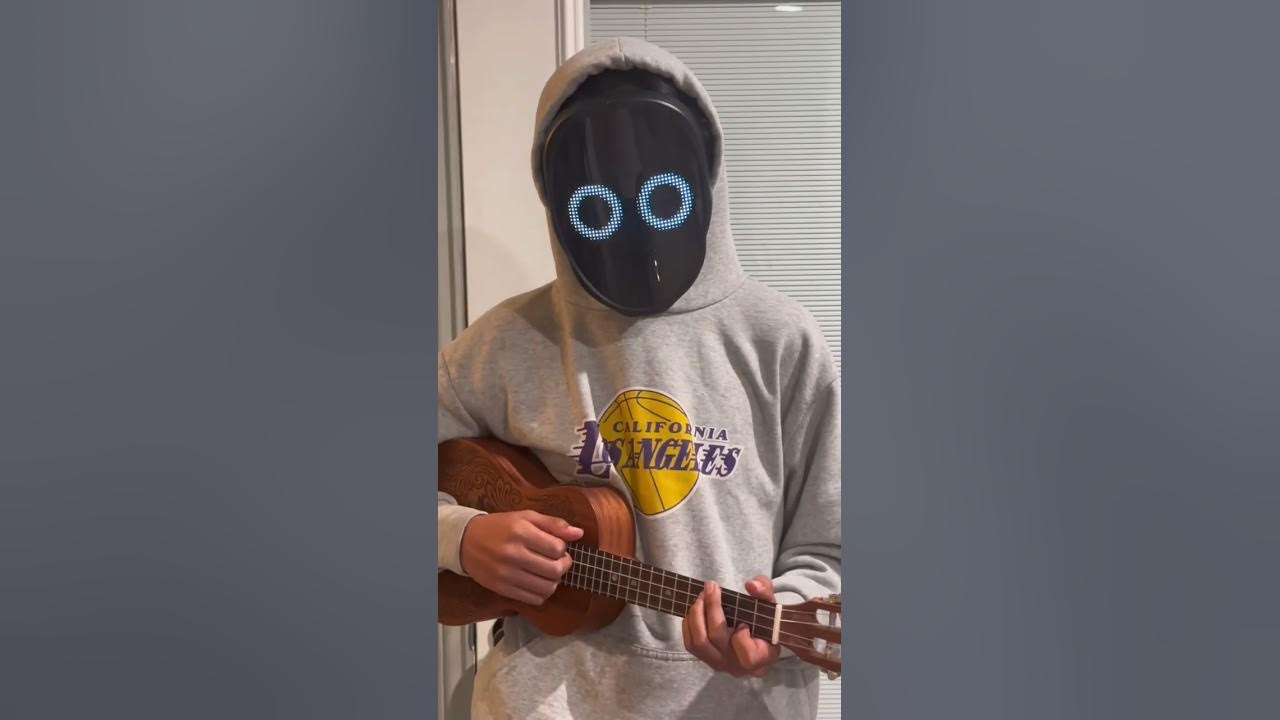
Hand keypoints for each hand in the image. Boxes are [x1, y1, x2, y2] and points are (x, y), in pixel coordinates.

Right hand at [460, 510, 582, 605]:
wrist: (465, 541)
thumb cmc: (499, 527)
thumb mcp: (526, 517)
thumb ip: (553, 524)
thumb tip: (579, 533)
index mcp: (520, 532)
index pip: (557, 548)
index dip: (563, 548)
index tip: (557, 546)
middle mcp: (513, 554)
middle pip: (554, 570)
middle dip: (563, 565)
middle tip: (558, 560)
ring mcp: (506, 574)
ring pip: (546, 588)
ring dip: (554, 581)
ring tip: (549, 572)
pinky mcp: (502, 588)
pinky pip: (533, 599)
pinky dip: (542, 593)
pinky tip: (538, 582)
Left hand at [682, 575, 781, 677]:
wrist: (755, 641)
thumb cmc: (765, 624)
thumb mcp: (771, 606)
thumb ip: (765, 592)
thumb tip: (751, 585)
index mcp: (760, 657)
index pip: (748, 656)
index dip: (741, 638)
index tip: (743, 622)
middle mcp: (738, 666)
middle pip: (717, 639)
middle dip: (712, 608)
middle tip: (712, 587)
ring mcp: (719, 664)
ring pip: (699, 642)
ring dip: (697, 614)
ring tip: (702, 595)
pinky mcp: (705, 659)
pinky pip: (690, 644)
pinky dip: (689, 623)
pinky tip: (697, 608)